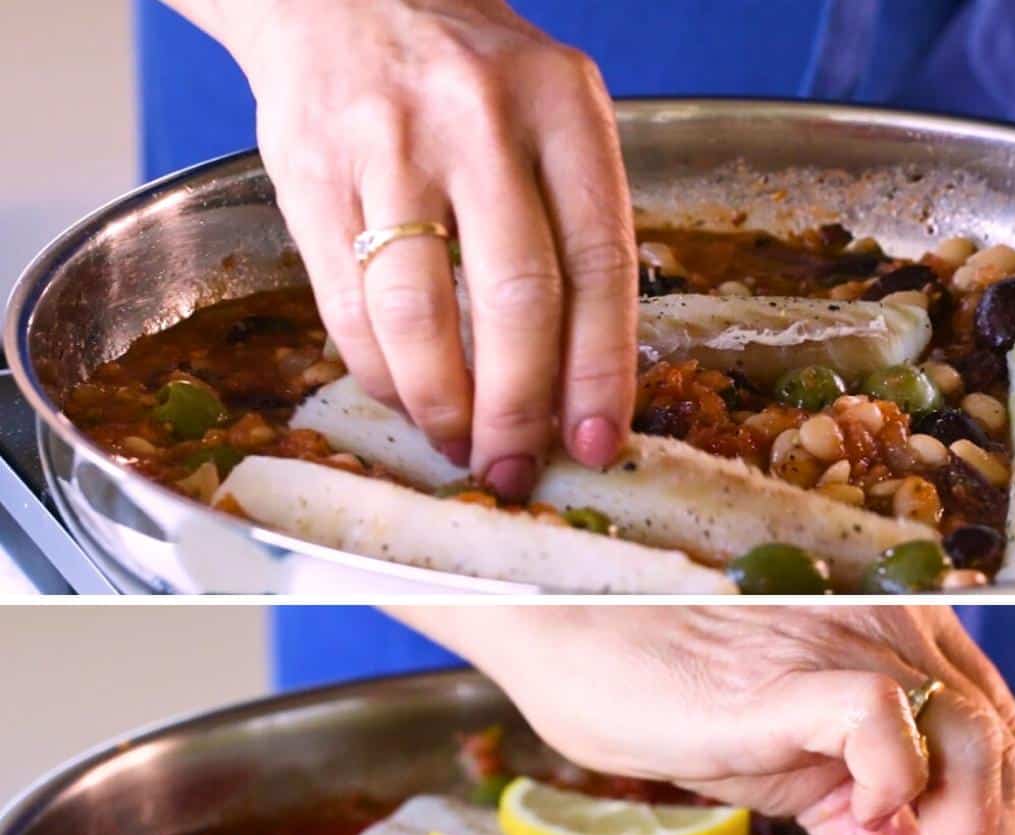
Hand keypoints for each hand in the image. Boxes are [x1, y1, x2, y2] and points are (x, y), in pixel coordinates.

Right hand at [191, 0, 636, 498]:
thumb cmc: (467, 82)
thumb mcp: (549, 122)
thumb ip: (571, 233)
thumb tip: (574, 389)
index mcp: (564, 108)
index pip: (599, 264)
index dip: (600, 373)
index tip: (596, 445)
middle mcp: (480, 120)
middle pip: (515, 300)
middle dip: (517, 410)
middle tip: (514, 468)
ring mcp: (388, 144)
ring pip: (420, 315)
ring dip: (442, 406)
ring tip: (457, 445)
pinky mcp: (309, 173)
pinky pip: (348, 308)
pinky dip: (382, 376)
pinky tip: (407, 399)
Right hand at [394, 605, 1014, 834]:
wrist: (574, 644)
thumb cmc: (670, 698)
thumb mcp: (795, 781)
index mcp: (898, 653)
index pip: (1005, 743)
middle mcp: (891, 634)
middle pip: (1001, 750)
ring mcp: (846, 644)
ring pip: (969, 739)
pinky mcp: (791, 671)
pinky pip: (881, 721)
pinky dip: (896, 783)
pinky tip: (865, 822)